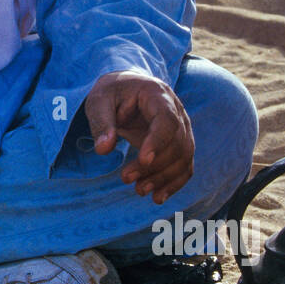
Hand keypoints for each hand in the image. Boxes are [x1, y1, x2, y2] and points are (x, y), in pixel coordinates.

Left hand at [84, 70, 193, 204]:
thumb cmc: (112, 92)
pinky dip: (174, 183)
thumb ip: (101, 123)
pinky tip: (158, 197)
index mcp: (158, 95)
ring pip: (183, 157)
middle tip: (126, 178)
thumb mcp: (99, 100)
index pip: (167, 120)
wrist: (127, 87)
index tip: (143, 160)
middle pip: (176, 142)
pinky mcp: (180, 143)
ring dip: (164, 178)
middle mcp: (177, 111)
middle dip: (154, 165)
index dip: (158, 141)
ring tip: (139, 191)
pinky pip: (185, 165)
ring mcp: (182, 128)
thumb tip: (103, 150)